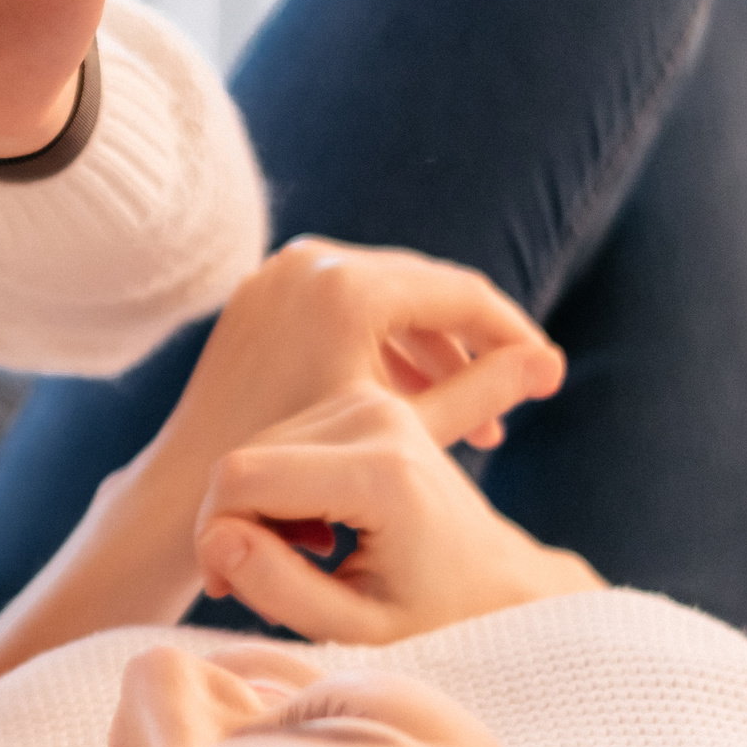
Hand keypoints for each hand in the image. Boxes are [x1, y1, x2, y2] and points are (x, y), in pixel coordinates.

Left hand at [160, 238, 564, 460]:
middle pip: (423, 290)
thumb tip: (551, 366)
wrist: (195, 487)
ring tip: (474, 417)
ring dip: (430, 351)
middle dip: (471, 346)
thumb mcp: (403, 429)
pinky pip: (344, 307)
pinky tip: (416, 399)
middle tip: (513, 397)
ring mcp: (280, 270)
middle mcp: (310, 259)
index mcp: (346, 286)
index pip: (459, 294)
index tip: (550, 376)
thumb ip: (481, 394)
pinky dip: (382, 346)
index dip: (513, 335)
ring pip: (385, 300)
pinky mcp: (263, 289)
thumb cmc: (302, 471)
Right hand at [193, 381, 604, 642]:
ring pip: (252, 448)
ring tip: (302, 556)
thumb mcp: (360, 629)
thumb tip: (215, 540)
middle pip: (241, 460)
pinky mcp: (360, 397)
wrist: (493, 577)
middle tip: (268, 580)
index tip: (236, 586)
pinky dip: (276, 488)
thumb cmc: (434, 616)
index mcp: (382, 472)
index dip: (215, 536)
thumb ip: (282, 590)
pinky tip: (313, 526)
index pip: (242, 478)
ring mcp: (369, 399)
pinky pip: (277, 439)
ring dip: (256, 509)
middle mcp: (375, 415)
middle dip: (234, 525)